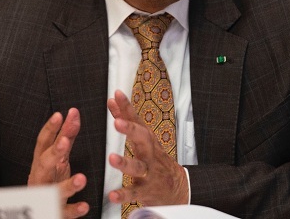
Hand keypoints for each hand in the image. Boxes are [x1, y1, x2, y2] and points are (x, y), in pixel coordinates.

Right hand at [28, 108, 88, 217]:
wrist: (39, 211)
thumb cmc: (49, 180)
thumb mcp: (58, 157)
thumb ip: (66, 138)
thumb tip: (73, 115)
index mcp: (42, 161)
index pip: (43, 143)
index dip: (50, 129)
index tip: (59, 115)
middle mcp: (42, 177)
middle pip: (44, 163)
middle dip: (54, 152)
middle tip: (64, 141)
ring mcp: (47, 195)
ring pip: (54, 190)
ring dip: (67, 185)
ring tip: (81, 179)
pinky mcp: (57, 212)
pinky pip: (65, 212)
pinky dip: (74, 209)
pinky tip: (84, 206)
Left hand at [106, 90, 188, 206]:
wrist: (177, 187)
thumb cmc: (155, 158)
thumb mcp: (143, 137)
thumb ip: (126, 119)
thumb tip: (112, 100)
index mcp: (146, 139)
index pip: (136, 120)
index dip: (127, 107)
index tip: (117, 95)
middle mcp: (149, 153)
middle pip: (142, 139)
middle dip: (130, 130)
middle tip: (117, 122)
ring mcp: (149, 172)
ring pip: (137, 166)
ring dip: (125, 162)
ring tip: (112, 158)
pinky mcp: (146, 190)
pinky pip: (134, 193)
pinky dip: (123, 194)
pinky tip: (112, 195)